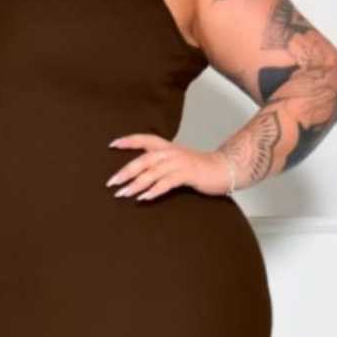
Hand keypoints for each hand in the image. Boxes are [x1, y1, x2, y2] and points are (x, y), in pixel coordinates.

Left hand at [105, 133, 231, 200]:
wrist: (224, 168)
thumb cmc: (199, 168)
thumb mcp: (177, 161)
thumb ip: (161, 164)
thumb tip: (140, 174)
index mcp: (167, 147)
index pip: (144, 139)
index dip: (128, 140)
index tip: (112, 145)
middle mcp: (171, 152)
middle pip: (144, 159)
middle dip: (126, 171)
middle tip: (112, 182)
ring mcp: (179, 162)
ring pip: (152, 172)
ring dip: (136, 184)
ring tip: (123, 193)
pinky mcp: (187, 174)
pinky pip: (166, 182)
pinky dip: (154, 190)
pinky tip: (144, 198)